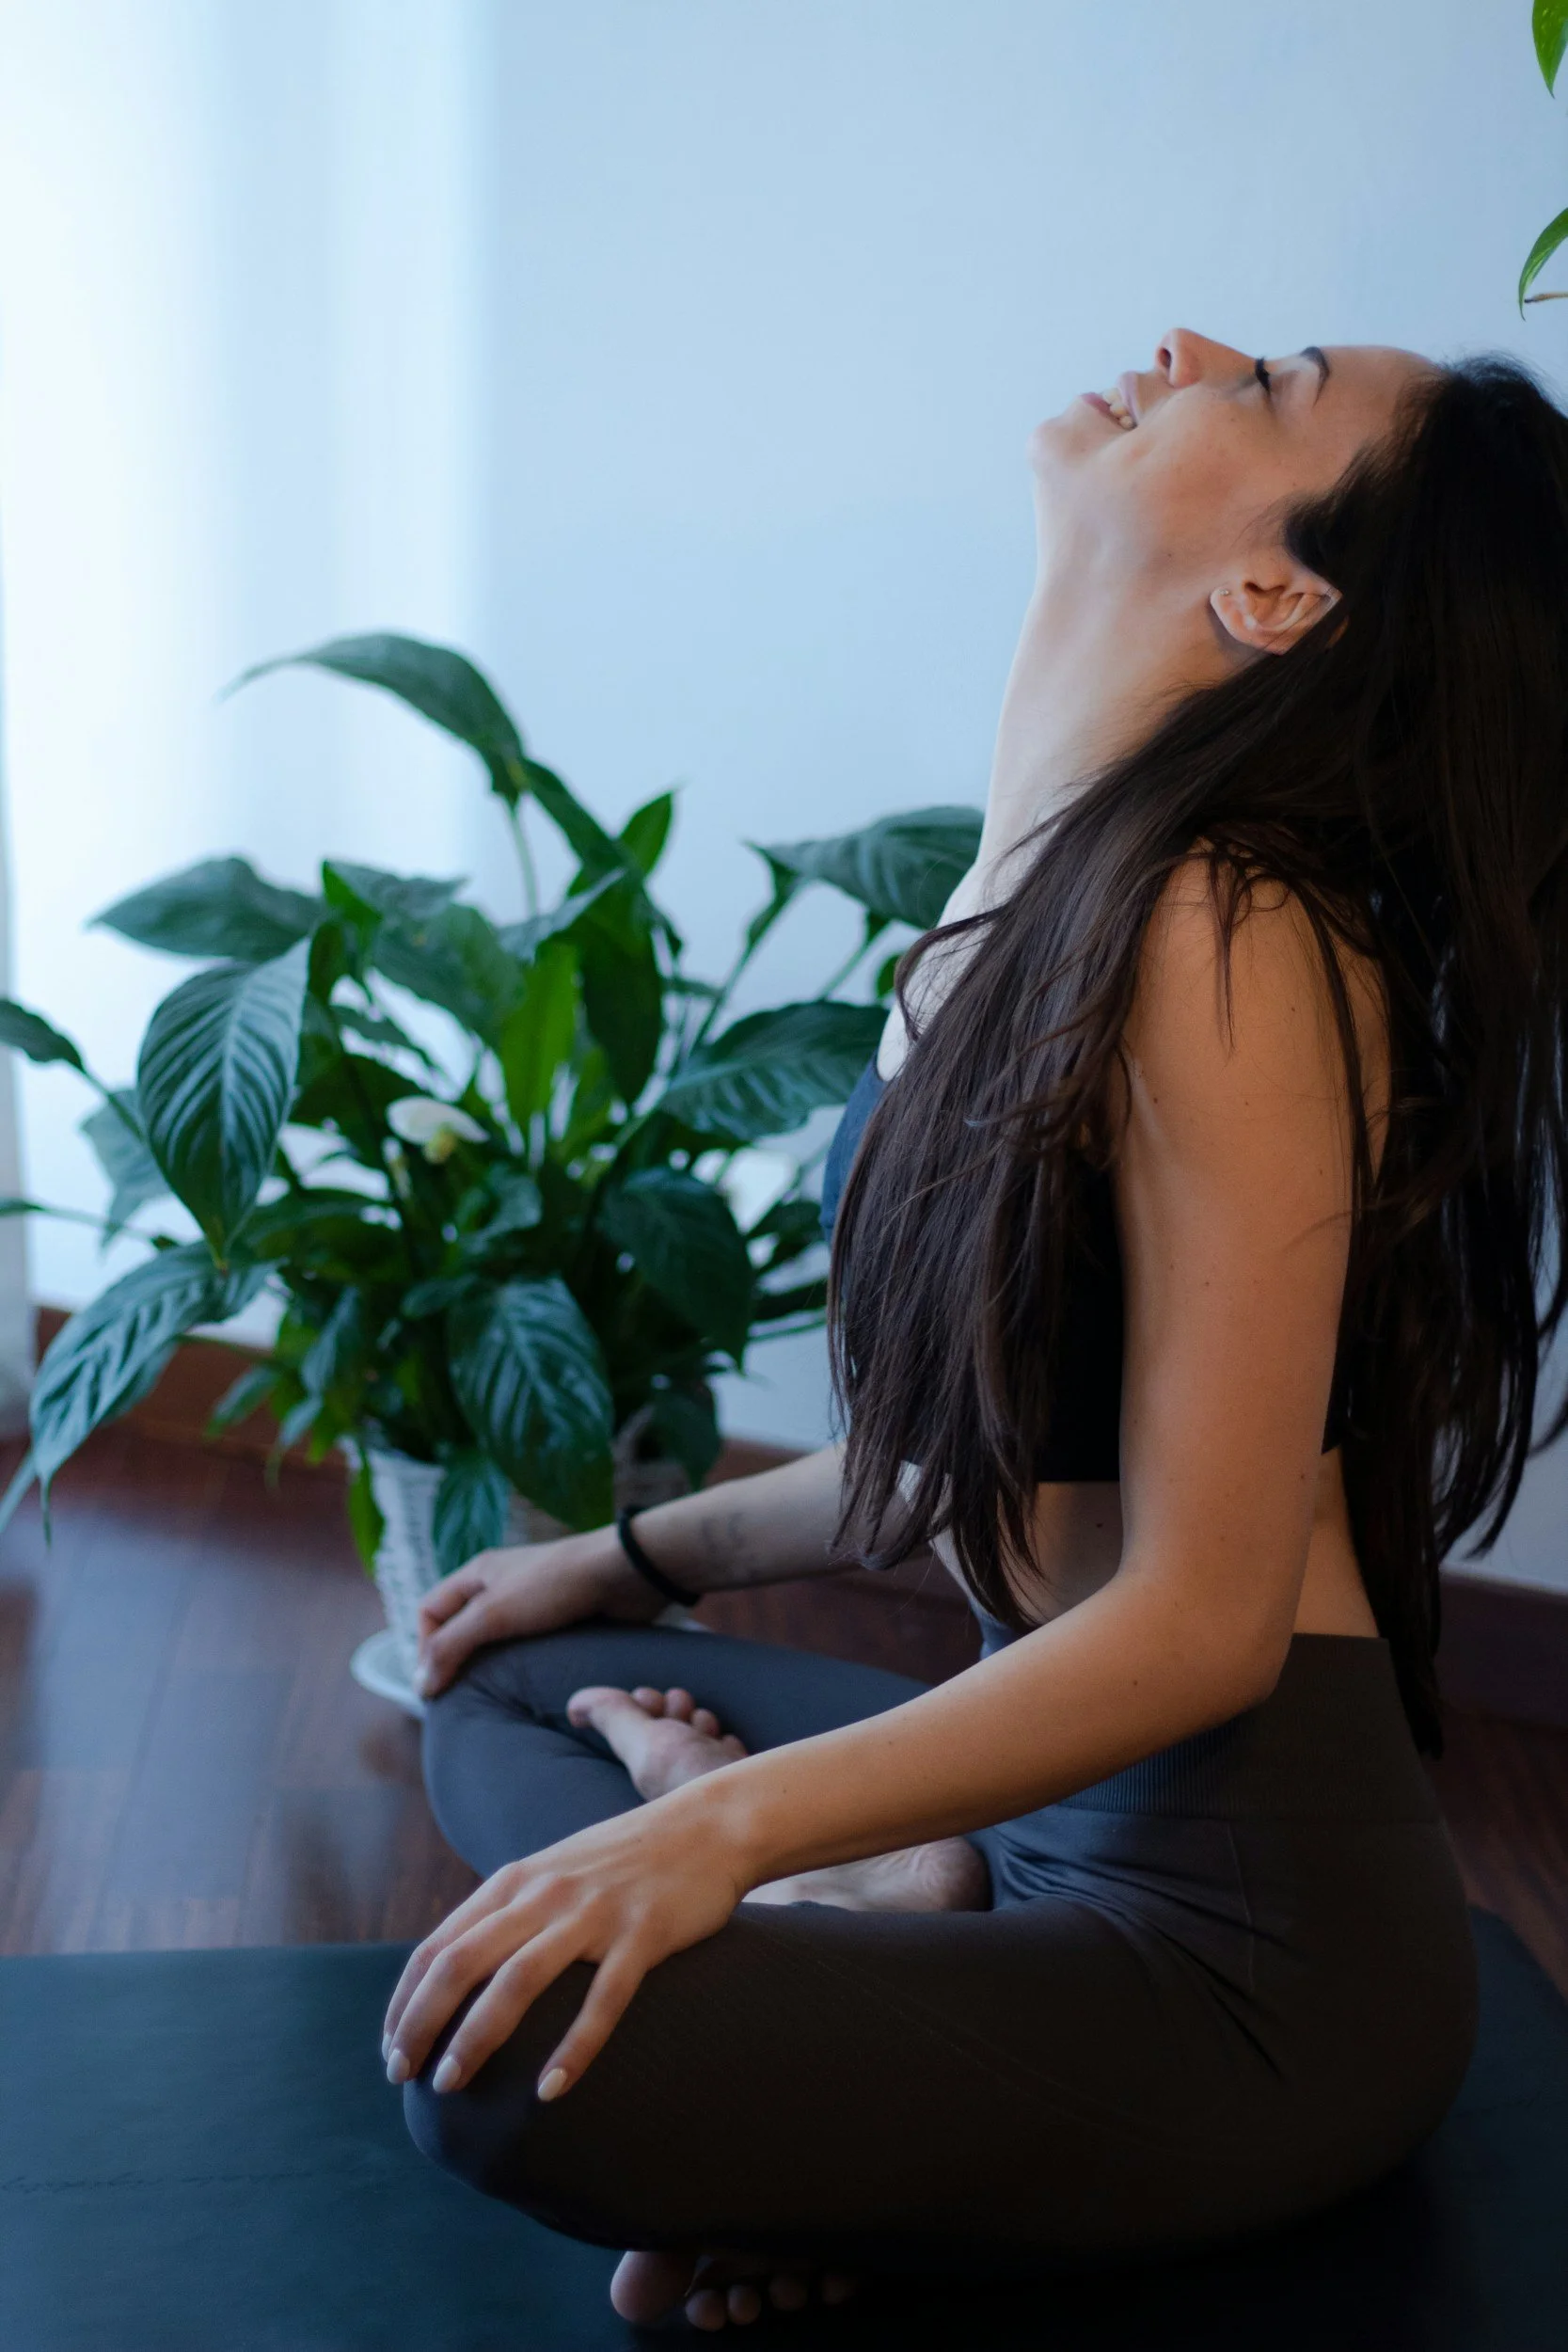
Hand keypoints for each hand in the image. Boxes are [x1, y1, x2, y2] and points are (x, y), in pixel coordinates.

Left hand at [382, 1790, 745, 2097]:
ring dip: (476, 2037)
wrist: (707, 1826)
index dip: (404, 2002)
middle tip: (405, 2078)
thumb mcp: (553, 1872)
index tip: (391, 2051)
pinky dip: (573, 2047)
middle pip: (462, 1964)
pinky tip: (550, 2091)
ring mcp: (593, 1914)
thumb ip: (509, 1912)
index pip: (437, 1947)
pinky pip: (602, 1999)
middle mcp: (544, 1894)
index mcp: (514, 1882)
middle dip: (422, 2024)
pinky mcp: (643, 1934)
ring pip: (517, 1981)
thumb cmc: (625, 1860)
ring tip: (451, 2086)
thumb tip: (461, 1974)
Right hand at [414, 1528, 662, 1697]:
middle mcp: (500, 1586)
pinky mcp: (559, 1620)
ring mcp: (530, 1603)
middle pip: (460, 1628)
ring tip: (493, 1701)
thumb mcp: (493, 1614)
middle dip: (456, 1662)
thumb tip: (420, 1688)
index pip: (430, 1612)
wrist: (624, 1574)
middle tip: (460, 1700)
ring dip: (491, 1669)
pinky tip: (526, 1690)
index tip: (434, 1685)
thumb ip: (451, 1647)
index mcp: (477, 1573)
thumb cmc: (555, 1586)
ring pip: (495, 1642)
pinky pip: (527, 1649)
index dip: (423, 1647)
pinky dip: (521, 1669)